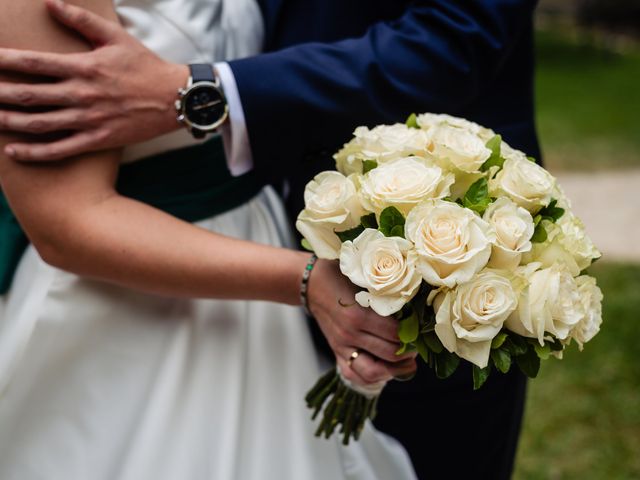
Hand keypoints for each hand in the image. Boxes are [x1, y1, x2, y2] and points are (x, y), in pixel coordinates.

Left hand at [0, 0, 187, 160]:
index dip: (4, 61)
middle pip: (29, 95)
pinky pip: (61, 148)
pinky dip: (35, 152)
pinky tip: (14, 150)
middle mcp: (82, 94)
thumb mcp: (115, 37)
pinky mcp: (98, 139)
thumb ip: (81, 20)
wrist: (176, 98)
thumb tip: (50, 2)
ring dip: (9, 122)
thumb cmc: (145, 66)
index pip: (33, 62)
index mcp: (83, 66)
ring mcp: (89, 119)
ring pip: (39, 123)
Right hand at [307, 259, 416, 385]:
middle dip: (409, 352)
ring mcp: (341, 347)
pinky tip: (386, 369)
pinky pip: (355, 375)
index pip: (396, 334)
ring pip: (373, 372)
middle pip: (389, 354)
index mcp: (358, 314)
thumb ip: (387, 292)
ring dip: (394, 371)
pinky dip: (373, 377)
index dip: (413, 334)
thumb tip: (417, 303)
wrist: (311, 282)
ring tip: (406, 362)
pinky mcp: (336, 353)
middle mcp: (349, 334)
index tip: (422, 329)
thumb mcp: (365, 279)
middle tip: (417, 345)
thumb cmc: (340, 275)